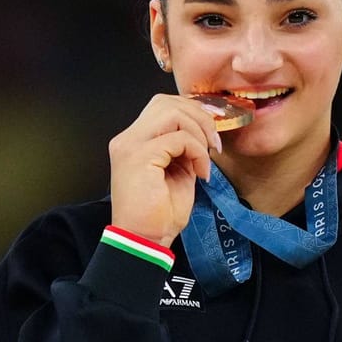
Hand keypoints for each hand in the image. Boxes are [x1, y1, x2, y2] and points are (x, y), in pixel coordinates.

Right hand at [107, 94, 224, 245]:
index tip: (210, 137)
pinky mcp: (140, 157)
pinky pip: (179, 139)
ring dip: (198, 133)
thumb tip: (204, 132)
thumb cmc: (158, 214)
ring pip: (172, 113)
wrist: (144, 240)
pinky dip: (197, 153)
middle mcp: (127, 139)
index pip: (162, 106)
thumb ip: (182, 147)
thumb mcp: (176, 171)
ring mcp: (131, 146)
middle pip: (166, 102)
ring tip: (205, 159)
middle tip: (213, 144)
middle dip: (198, 117)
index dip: (192, 114)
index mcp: (133, 141)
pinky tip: (200, 173)